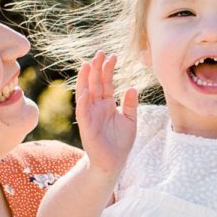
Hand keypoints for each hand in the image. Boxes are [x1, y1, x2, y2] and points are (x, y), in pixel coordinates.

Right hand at [75, 51, 140, 179]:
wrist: (113, 163)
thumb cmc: (120, 142)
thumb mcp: (130, 120)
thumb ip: (131, 105)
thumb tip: (133, 87)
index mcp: (107, 104)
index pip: (106, 83)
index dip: (108, 70)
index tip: (113, 56)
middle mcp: (97, 107)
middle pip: (95, 83)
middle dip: (97, 68)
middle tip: (100, 53)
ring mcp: (90, 115)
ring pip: (86, 93)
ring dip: (85, 79)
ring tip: (88, 64)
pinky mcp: (86, 126)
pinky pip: (82, 111)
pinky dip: (83, 100)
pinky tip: (85, 89)